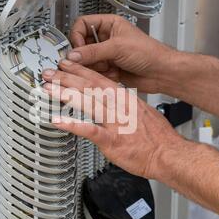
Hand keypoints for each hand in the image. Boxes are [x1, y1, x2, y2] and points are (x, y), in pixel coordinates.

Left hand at [41, 59, 183, 179]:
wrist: (169, 154)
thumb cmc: (159, 138)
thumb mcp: (142, 113)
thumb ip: (125, 107)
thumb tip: (116, 104)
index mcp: (125, 98)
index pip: (99, 79)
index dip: (81, 70)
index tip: (67, 64)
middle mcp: (119, 106)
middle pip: (90, 86)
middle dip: (67, 77)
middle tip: (50, 72)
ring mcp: (115, 122)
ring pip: (87, 102)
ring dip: (65, 94)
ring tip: (49, 89)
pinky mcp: (112, 140)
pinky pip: (89, 130)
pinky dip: (72, 125)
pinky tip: (57, 121)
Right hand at [67, 14, 178, 93]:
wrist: (161, 73)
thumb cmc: (149, 53)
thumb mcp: (117, 47)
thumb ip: (92, 51)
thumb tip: (73, 54)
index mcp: (109, 25)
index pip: (82, 24)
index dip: (78, 36)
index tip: (78, 48)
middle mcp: (107, 39)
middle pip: (82, 45)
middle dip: (85, 55)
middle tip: (88, 61)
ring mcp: (107, 55)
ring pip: (87, 60)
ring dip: (94, 66)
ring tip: (105, 67)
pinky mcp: (109, 69)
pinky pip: (95, 72)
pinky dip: (100, 75)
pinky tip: (112, 74)